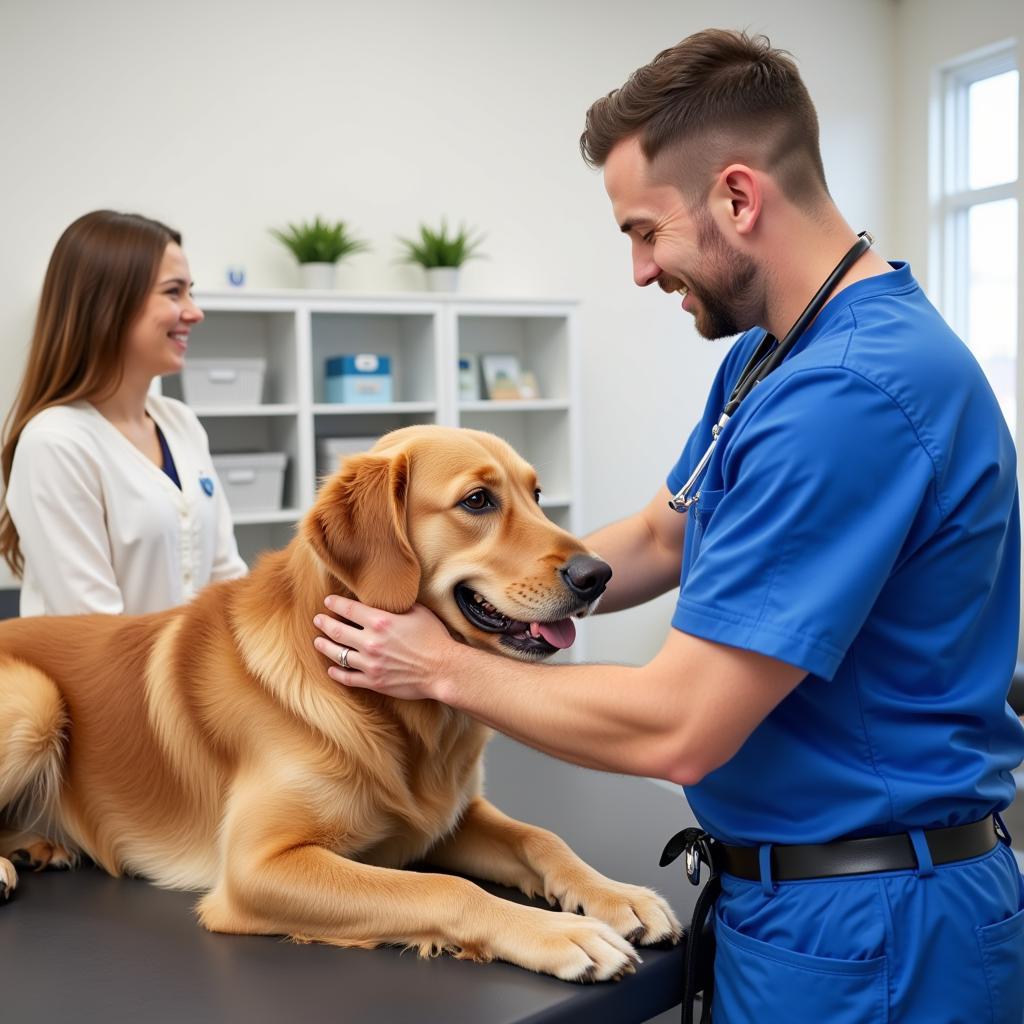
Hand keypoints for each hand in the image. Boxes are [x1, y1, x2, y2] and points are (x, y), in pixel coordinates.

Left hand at [313, 596, 456, 700]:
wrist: (443, 668)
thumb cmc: (434, 638)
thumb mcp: (418, 612)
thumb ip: (397, 606)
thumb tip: (386, 599)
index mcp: (380, 621)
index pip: (349, 609)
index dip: (335, 604)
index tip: (328, 602)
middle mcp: (370, 642)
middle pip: (337, 631)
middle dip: (324, 624)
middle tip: (317, 620)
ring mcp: (370, 663)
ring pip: (338, 654)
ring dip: (325, 647)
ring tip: (318, 642)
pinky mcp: (374, 682)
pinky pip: (348, 678)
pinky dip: (337, 673)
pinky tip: (331, 669)